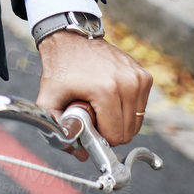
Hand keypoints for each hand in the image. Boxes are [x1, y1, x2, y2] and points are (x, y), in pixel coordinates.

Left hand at [35, 31, 152, 156]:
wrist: (70, 38)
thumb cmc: (59, 68)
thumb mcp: (48, 99)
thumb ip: (59, 131)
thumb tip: (81, 155)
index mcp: (107, 91)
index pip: (116, 135)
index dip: (100, 137)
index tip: (88, 125)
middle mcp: (129, 84)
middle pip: (128, 131)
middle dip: (110, 130)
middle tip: (92, 115)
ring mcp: (140, 78)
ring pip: (137, 121)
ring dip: (119, 120)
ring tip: (99, 104)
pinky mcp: (145, 76)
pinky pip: (140, 107)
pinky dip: (126, 108)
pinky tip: (109, 96)